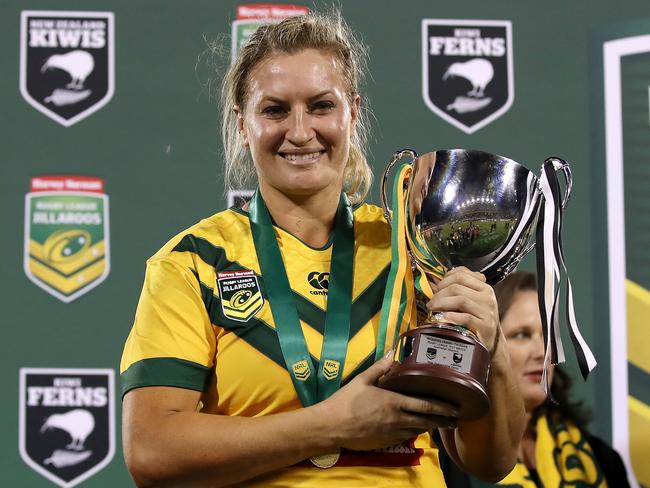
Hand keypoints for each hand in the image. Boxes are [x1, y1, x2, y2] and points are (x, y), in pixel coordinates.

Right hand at [318, 352, 457, 450]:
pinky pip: (406, 437)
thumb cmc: (345, 401)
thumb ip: (380, 368)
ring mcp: (392, 433)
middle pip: (426, 420)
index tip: (455, 407)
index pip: (425, 405)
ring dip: (431, 426)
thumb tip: (392, 354)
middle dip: (443, 420)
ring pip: (418, 430)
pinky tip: (418, 429)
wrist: (331, 426)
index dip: (442, 407)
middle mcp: (397, 419)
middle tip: (456, 418)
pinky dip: (415, 432)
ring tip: (442, 423)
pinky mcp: (386, 442)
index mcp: (393, 402)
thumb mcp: (362, 380)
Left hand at [426, 267, 499, 351]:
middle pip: (458, 287)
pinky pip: (466, 317)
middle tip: (431, 302)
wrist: (492, 341)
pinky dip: (452, 316)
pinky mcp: (485, 326)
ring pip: (461, 300)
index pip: (461, 275)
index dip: (444, 280)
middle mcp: (487, 297)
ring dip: (442, 303)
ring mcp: (487, 311)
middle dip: (439, 293)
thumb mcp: (472, 301)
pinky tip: (443, 318)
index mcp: (484, 287)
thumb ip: (459, 289)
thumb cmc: (477, 319)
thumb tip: (435, 283)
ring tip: (433, 309)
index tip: (436, 289)